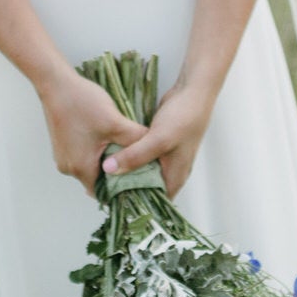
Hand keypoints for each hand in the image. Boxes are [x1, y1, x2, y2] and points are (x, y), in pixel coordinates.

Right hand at [38, 65, 148, 195]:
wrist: (56, 83)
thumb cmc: (83, 104)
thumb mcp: (116, 122)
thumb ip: (136, 139)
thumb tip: (156, 149)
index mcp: (80, 168)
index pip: (105, 193)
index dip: (122, 189)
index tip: (139, 181)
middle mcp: (68, 168)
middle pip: (97, 181)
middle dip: (116, 173)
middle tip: (136, 164)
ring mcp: (63, 157)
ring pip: (90, 167)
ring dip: (106, 161)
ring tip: (124, 149)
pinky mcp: (62, 146)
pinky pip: (82, 157)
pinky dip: (96, 153)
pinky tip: (108, 139)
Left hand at [101, 80, 214, 202]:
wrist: (193, 92)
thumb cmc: (182, 119)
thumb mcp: (158, 139)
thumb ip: (135, 156)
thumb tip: (109, 170)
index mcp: (175, 178)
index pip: (154, 202)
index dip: (135, 204)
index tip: (111, 201)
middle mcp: (171, 171)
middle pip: (147, 188)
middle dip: (127, 188)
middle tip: (103, 187)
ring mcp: (165, 157)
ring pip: (143, 171)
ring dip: (128, 171)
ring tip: (105, 173)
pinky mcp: (159, 144)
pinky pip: (142, 157)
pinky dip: (131, 157)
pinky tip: (114, 155)